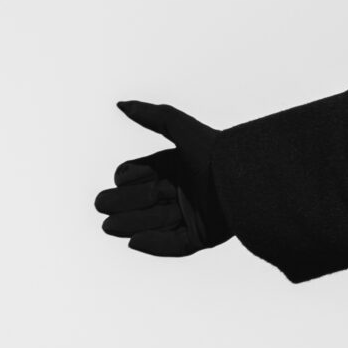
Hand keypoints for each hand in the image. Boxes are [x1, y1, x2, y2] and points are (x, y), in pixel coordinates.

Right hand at [95, 100, 232, 255]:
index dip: (129, 178)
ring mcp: (193, 216)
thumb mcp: (182, 129)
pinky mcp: (202, 238)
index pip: (143, 175)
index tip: (121, 180)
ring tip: (109, 226)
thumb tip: (120, 104)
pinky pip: (174, 244)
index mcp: (178, 168)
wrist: (245, 182)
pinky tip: (133, 242)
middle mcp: (184, 192)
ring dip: (131, 223)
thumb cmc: (216, 153)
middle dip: (122, 203)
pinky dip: (154, 244)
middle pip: (144, 200)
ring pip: (154, 222)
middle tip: (102, 205)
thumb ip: (153, 116)